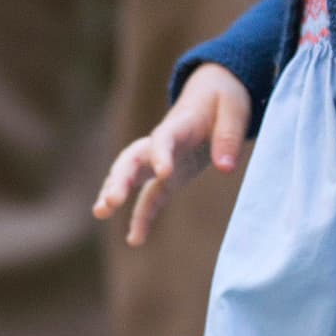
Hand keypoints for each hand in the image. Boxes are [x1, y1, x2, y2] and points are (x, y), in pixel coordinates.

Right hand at [93, 64, 251, 244]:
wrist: (211, 94)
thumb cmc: (223, 99)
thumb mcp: (235, 109)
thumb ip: (229, 136)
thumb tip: (224, 167)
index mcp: (180, 124)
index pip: (164, 138)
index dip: (161, 154)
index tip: (163, 172)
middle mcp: (162, 143)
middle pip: (133, 158)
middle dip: (120, 179)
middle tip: (111, 201)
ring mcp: (160, 160)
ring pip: (130, 176)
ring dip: (114, 192)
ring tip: (100, 212)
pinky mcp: (167, 176)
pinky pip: (150, 198)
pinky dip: (141, 217)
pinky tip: (135, 240)